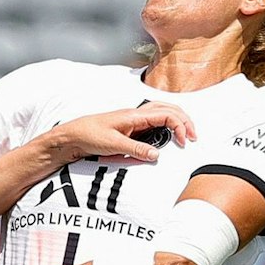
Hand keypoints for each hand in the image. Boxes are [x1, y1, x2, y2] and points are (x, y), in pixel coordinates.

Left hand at [51, 101, 196, 163]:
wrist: (72, 136)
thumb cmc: (88, 135)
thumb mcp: (113, 145)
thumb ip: (136, 150)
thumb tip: (156, 155)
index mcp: (134, 115)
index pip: (166, 114)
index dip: (179, 126)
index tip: (184, 141)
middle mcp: (136, 115)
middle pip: (169, 109)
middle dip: (184, 120)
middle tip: (193, 136)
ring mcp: (134, 121)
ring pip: (162, 114)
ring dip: (176, 121)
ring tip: (185, 135)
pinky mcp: (130, 129)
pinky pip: (152, 124)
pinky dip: (164, 127)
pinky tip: (167, 136)